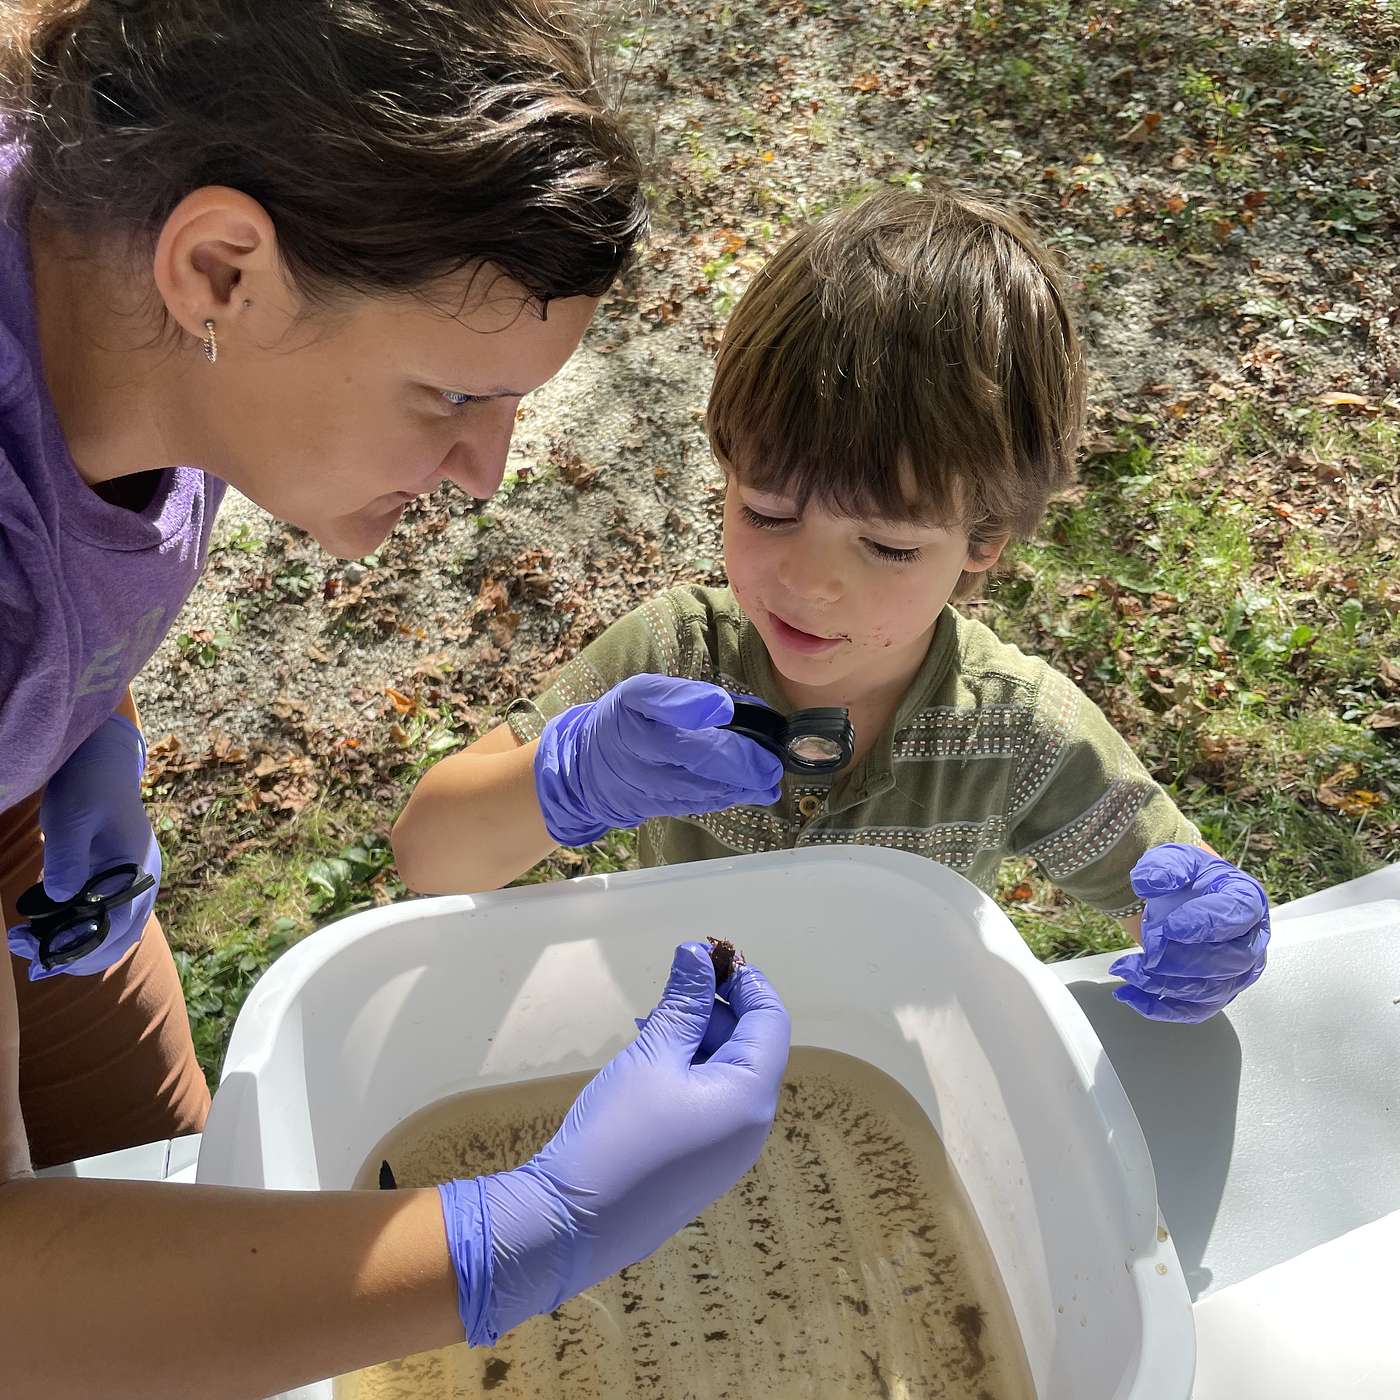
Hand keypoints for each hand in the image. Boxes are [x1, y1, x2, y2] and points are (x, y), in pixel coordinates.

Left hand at [7, 715, 160, 980]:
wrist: (102, 760)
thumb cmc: (88, 785)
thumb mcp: (71, 818)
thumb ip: (66, 860)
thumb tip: (57, 900)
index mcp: (136, 868)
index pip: (116, 926)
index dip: (77, 946)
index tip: (35, 949)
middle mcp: (140, 882)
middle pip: (118, 939)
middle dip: (75, 955)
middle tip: (28, 954)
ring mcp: (130, 882)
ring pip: (112, 934)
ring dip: (75, 947)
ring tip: (29, 944)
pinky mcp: (114, 879)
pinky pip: (103, 919)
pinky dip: (77, 932)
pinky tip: (44, 929)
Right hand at [438, 940, 789, 1342]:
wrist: (571, 1226)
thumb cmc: (618, 1131)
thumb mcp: (651, 1055)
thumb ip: (683, 1002)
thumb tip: (699, 953)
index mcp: (751, 1095)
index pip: (771, 1020)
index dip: (746, 981)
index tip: (709, 954)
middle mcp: (750, 1125)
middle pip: (749, 1045)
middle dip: (713, 1010)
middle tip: (666, 990)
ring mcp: (726, 1150)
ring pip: (725, 1072)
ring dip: (694, 1039)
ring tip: (647, 1026)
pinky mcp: (699, 1164)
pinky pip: (708, 1102)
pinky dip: (685, 1072)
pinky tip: (645, 1063)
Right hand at [533, 674, 784, 845]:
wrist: (585, 769)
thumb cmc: (624, 722)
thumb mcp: (641, 695)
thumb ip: (684, 697)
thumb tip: (731, 707)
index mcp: (633, 706)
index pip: (660, 700)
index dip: (692, 704)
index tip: (723, 707)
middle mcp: (637, 745)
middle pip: (691, 754)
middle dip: (737, 761)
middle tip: (771, 764)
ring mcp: (644, 781)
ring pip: (697, 785)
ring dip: (739, 785)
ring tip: (769, 781)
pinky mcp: (652, 806)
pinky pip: (694, 802)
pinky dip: (724, 797)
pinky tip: (750, 792)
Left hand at [1111, 843, 1268, 1023]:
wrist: (1182, 897)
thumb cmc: (1186, 878)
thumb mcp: (1175, 860)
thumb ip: (1165, 867)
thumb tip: (1149, 882)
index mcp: (1247, 902)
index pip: (1236, 916)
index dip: (1205, 923)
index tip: (1170, 927)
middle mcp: (1250, 942)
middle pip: (1230, 961)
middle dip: (1185, 959)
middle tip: (1150, 949)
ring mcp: (1236, 973)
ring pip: (1211, 991)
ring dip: (1167, 984)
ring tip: (1129, 969)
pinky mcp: (1216, 993)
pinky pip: (1194, 1010)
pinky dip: (1161, 1007)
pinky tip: (1130, 995)